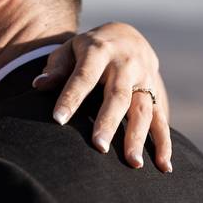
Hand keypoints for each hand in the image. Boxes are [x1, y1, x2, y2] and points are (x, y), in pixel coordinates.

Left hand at [33, 22, 172, 172]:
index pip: (83, 77)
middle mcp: (126, 64)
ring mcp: (145, 79)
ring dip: (138, 137)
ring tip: (133, 163)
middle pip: (117, 96)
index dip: (70, 98)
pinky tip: (163, 166)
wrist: (126, 36)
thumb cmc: (87, 50)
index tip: (57, 120)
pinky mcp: (157, 93)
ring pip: (143, 110)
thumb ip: (56, 68)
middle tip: (100, 147)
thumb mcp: (69, 50)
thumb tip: (38, 84)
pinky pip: (161, 120)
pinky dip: (164, 143)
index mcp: (99, 51)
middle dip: (109, 122)